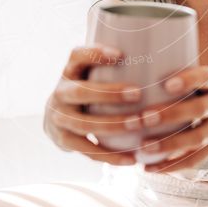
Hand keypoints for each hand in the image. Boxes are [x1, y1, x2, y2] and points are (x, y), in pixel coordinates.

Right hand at [44, 45, 144, 166]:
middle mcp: (60, 93)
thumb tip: (152, 47)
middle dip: (110, 93)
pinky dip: (111, 156)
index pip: (77, 56)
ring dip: (114, 125)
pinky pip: (88, 151)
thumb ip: (109, 63)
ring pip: (85, 124)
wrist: (54, 118)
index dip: (96, 54)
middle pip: (81, 92)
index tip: (121, 54)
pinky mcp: (64, 141)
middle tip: (138, 93)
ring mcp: (60, 119)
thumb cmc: (86, 88)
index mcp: (69, 71)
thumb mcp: (89, 72)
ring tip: (139, 124)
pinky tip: (132, 159)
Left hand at [137, 66, 207, 173]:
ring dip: (170, 145)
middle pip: (200, 110)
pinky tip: (152, 168)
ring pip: (198, 138)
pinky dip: (173, 165)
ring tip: (144, 148)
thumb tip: (141, 74)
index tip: (167, 84)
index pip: (206, 78)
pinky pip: (197, 159)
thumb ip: (185, 78)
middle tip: (144, 118)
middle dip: (171, 114)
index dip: (189, 80)